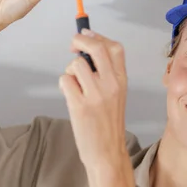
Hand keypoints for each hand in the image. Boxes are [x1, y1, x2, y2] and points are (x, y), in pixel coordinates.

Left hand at [59, 29, 135, 186]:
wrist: (107, 152)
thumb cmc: (109, 123)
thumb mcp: (117, 95)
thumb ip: (107, 74)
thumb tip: (87, 49)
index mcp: (122, 80)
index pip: (115, 47)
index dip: (98, 36)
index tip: (87, 34)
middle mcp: (111, 85)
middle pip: (95, 48)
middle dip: (80, 40)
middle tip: (73, 46)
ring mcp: (95, 95)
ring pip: (76, 64)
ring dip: (70, 70)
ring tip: (74, 84)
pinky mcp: (79, 106)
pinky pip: (65, 80)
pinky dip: (64, 85)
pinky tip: (70, 96)